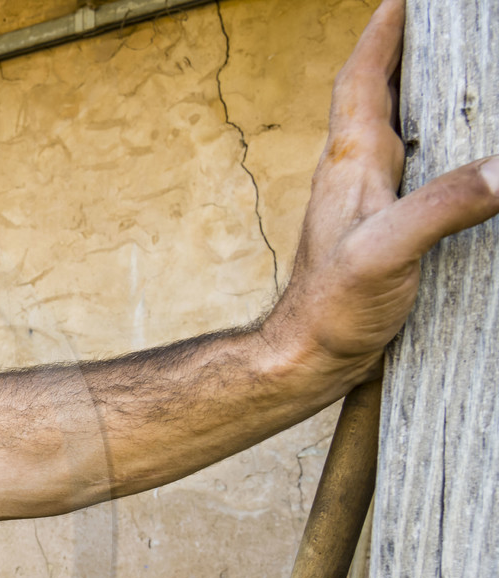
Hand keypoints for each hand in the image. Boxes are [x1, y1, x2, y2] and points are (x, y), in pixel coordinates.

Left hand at [266, 0, 498, 375]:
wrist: (306, 360)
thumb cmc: (332, 308)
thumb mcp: (389, 251)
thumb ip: (444, 206)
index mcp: (351, 162)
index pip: (362, 79)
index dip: (382, 34)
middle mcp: (353, 174)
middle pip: (376, 95)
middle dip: (403, 54)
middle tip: (437, 27)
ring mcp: (363, 204)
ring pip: (392, 132)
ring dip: (417, 99)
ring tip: (453, 76)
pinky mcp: (377, 233)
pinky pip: (409, 173)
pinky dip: (433, 150)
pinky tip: (454, 159)